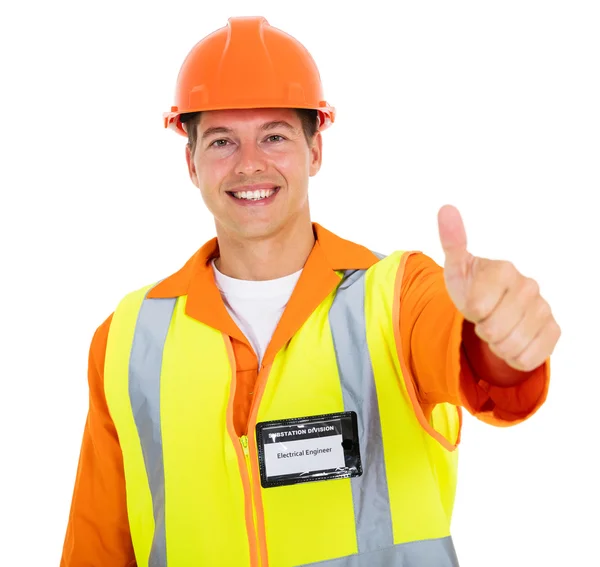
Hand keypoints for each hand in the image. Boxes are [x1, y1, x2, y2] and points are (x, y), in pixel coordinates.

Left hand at [437, 204, 560, 371]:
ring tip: (497, 328)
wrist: (493, 307)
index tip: (474, 302)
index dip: (470, 311)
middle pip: (493, 330)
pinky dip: (514, 357)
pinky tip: (513, 339)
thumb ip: (452, 241)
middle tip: (485, 317)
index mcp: (504, 269)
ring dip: (497, 344)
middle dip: (482, 329)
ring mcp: (544, 308)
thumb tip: (446, 209)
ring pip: (510, 347)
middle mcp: (529, 285)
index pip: (477, 307)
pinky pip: (528, 358)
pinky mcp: (554, 330)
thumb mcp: (456, 268)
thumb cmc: (472, 286)